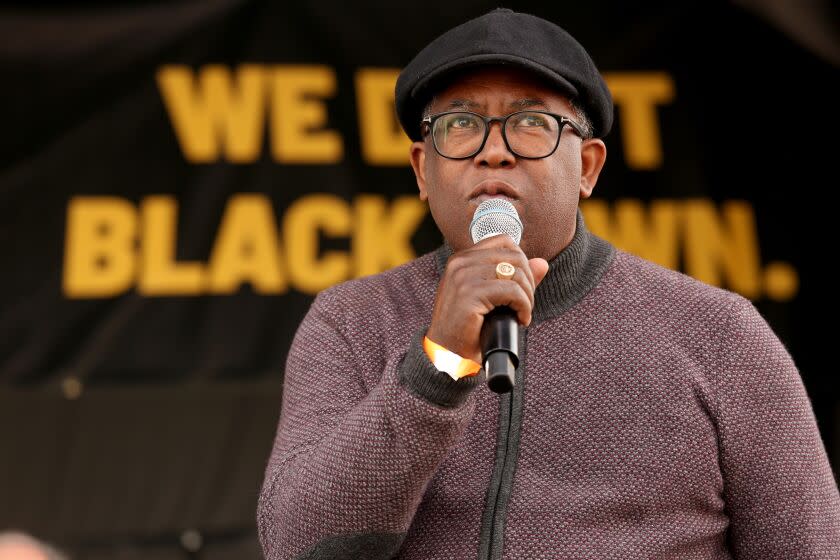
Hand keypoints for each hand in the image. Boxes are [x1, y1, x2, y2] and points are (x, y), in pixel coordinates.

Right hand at [426, 234, 549, 362]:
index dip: (521, 261)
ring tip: (522, 313)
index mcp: (462, 259)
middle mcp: (461, 263)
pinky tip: (520, 319)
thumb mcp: (491, 298)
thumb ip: (515, 278)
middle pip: (514, 256)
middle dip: (528, 281)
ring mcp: (463, 277)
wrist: (446, 353)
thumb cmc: (467, 327)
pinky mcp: (470, 294)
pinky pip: (512, 292)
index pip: (504, 241)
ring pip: (516, 273)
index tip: (521, 286)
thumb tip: (542, 264)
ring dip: (527, 296)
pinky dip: (524, 306)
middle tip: (525, 304)